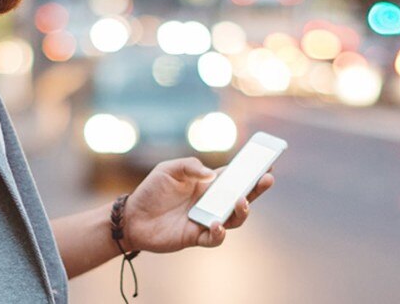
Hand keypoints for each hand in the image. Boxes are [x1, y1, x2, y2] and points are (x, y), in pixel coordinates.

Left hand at [122, 157, 273, 252]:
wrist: (132, 216)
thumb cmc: (151, 191)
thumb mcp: (169, 169)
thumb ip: (191, 166)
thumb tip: (212, 176)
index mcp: (208, 184)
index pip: (234, 176)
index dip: (251, 170)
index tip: (267, 161)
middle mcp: (211, 202)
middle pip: (242, 197)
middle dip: (257, 188)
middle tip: (267, 178)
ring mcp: (206, 220)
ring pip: (234, 219)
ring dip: (242, 211)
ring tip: (241, 201)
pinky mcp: (195, 237)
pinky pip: (214, 238)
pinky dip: (219, 233)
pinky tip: (216, 223)